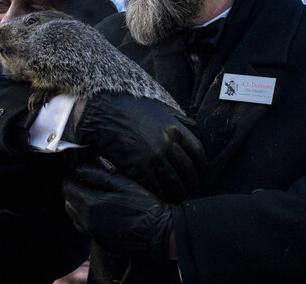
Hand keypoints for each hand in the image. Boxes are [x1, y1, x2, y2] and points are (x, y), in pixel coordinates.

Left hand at [64, 163, 173, 262]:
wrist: (160, 234)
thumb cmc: (145, 206)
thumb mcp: (124, 184)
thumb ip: (100, 174)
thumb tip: (82, 167)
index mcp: (92, 205)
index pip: (68, 188)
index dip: (70, 176)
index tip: (75, 169)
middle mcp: (89, 222)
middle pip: (69, 203)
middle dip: (72, 190)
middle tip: (82, 180)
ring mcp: (95, 234)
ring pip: (76, 218)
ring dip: (78, 205)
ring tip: (90, 194)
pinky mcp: (103, 242)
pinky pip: (86, 227)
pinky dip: (86, 217)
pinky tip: (100, 210)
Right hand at [74, 93, 204, 202]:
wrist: (104, 112)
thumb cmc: (130, 108)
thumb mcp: (159, 110)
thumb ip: (177, 119)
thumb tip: (195, 126)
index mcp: (175, 129)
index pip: (198, 153)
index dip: (201, 167)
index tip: (199, 174)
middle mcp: (168, 144)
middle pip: (187, 170)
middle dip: (191, 183)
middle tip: (190, 190)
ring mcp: (154, 157)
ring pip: (173, 182)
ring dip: (177, 193)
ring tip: (177, 198)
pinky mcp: (139, 167)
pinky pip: (155, 186)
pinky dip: (160, 194)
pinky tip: (161, 197)